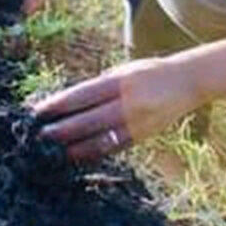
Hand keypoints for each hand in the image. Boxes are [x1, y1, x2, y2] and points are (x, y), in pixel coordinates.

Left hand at [31, 56, 202, 161]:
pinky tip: (78, 156)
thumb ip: (99, 85)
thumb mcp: (123, 69)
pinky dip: (95, 153)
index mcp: (119, 81)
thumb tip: (69, 100)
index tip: (38, 112)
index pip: (82, 95)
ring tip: (54, 151)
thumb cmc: (149, 71)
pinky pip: (114, 148)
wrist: (187, 81)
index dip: (58, 105)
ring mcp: (137, 122)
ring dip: (74, 147)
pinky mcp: (143, 136)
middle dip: (60, 129)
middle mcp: (127, 102)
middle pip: (87, 120)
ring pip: (99, 139)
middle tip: (38, 136)